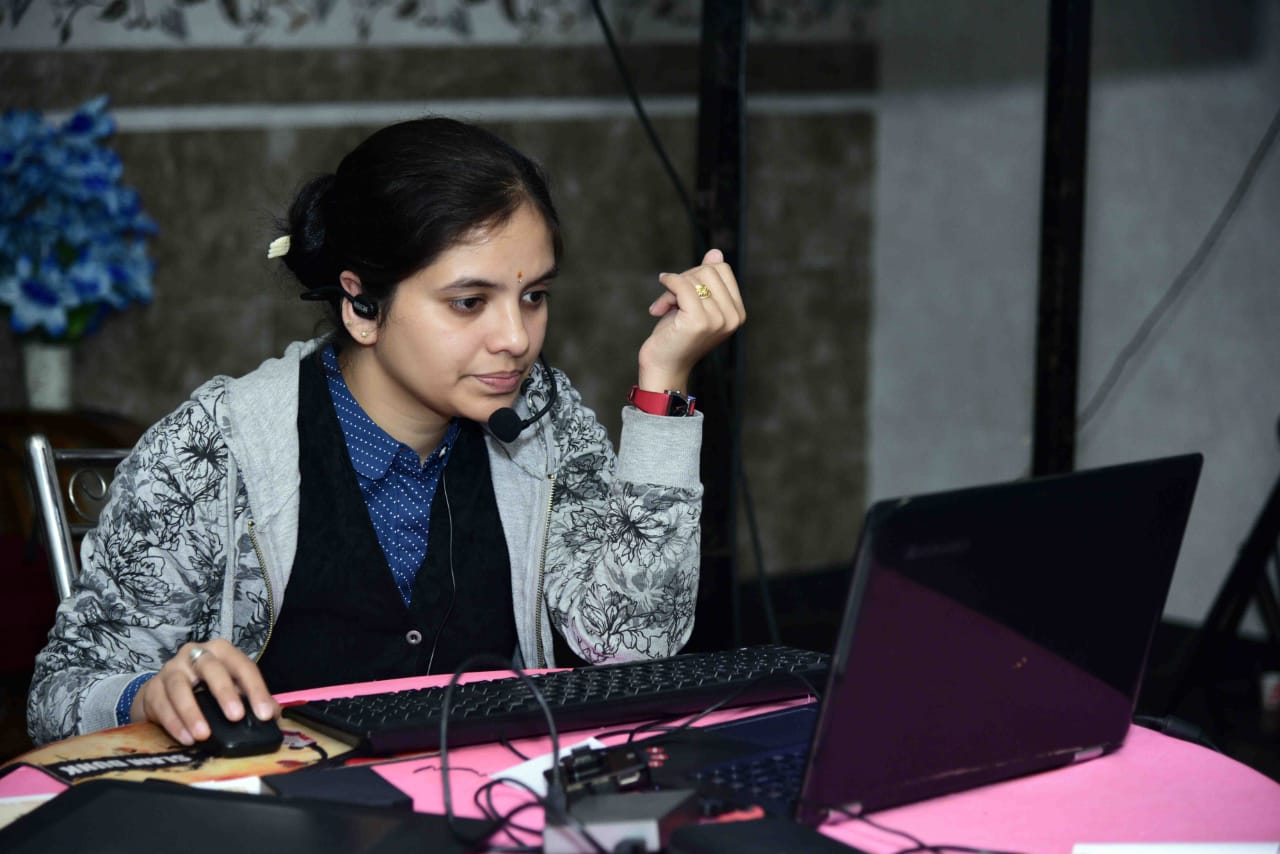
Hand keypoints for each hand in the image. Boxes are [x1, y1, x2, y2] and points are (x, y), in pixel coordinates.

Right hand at [131, 639, 278, 745]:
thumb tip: (273, 714)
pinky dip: (174, 723)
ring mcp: (171, 670)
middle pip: (211, 668)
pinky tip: (186, 738)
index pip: (243, 666)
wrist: (163, 691)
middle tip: (235, 717)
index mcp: (221, 652)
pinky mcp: (152, 688)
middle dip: (225, 693)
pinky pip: (161, 705)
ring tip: (204, 735)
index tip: (265, 714)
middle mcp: (195, 655)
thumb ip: (250, 699)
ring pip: (180, 687)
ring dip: (193, 713)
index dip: (256, 690)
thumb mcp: (229, 688)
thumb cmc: (203, 687)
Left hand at [637, 248, 746, 393]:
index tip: (683, 293)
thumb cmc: (677, 335)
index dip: (697, 275)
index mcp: (738, 313)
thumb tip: (716, 252)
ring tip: (665, 308)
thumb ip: (707, 279)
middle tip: (671, 300)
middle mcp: (733, 316)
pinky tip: (657, 303)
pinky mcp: (699, 321)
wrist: (664, 367)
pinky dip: (667, 285)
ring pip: (694, 278)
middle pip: (709, 270)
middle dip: (685, 279)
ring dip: (672, 289)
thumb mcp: (695, 303)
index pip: (721, 269)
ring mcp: (718, 319)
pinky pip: (682, 286)